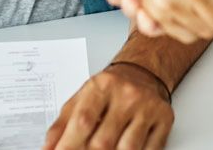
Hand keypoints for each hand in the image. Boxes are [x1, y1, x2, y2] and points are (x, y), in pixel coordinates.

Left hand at [43, 63, 172, 149]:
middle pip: (104, 141)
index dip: (69, 146)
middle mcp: (126, 94)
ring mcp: (147, 107)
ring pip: (127, 149)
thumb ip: (61, 125)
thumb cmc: (110, 88)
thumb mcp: (81, 98)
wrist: (143, 71)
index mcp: (101, 86)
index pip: (83, 121)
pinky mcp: (164, 118)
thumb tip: (48, 149)